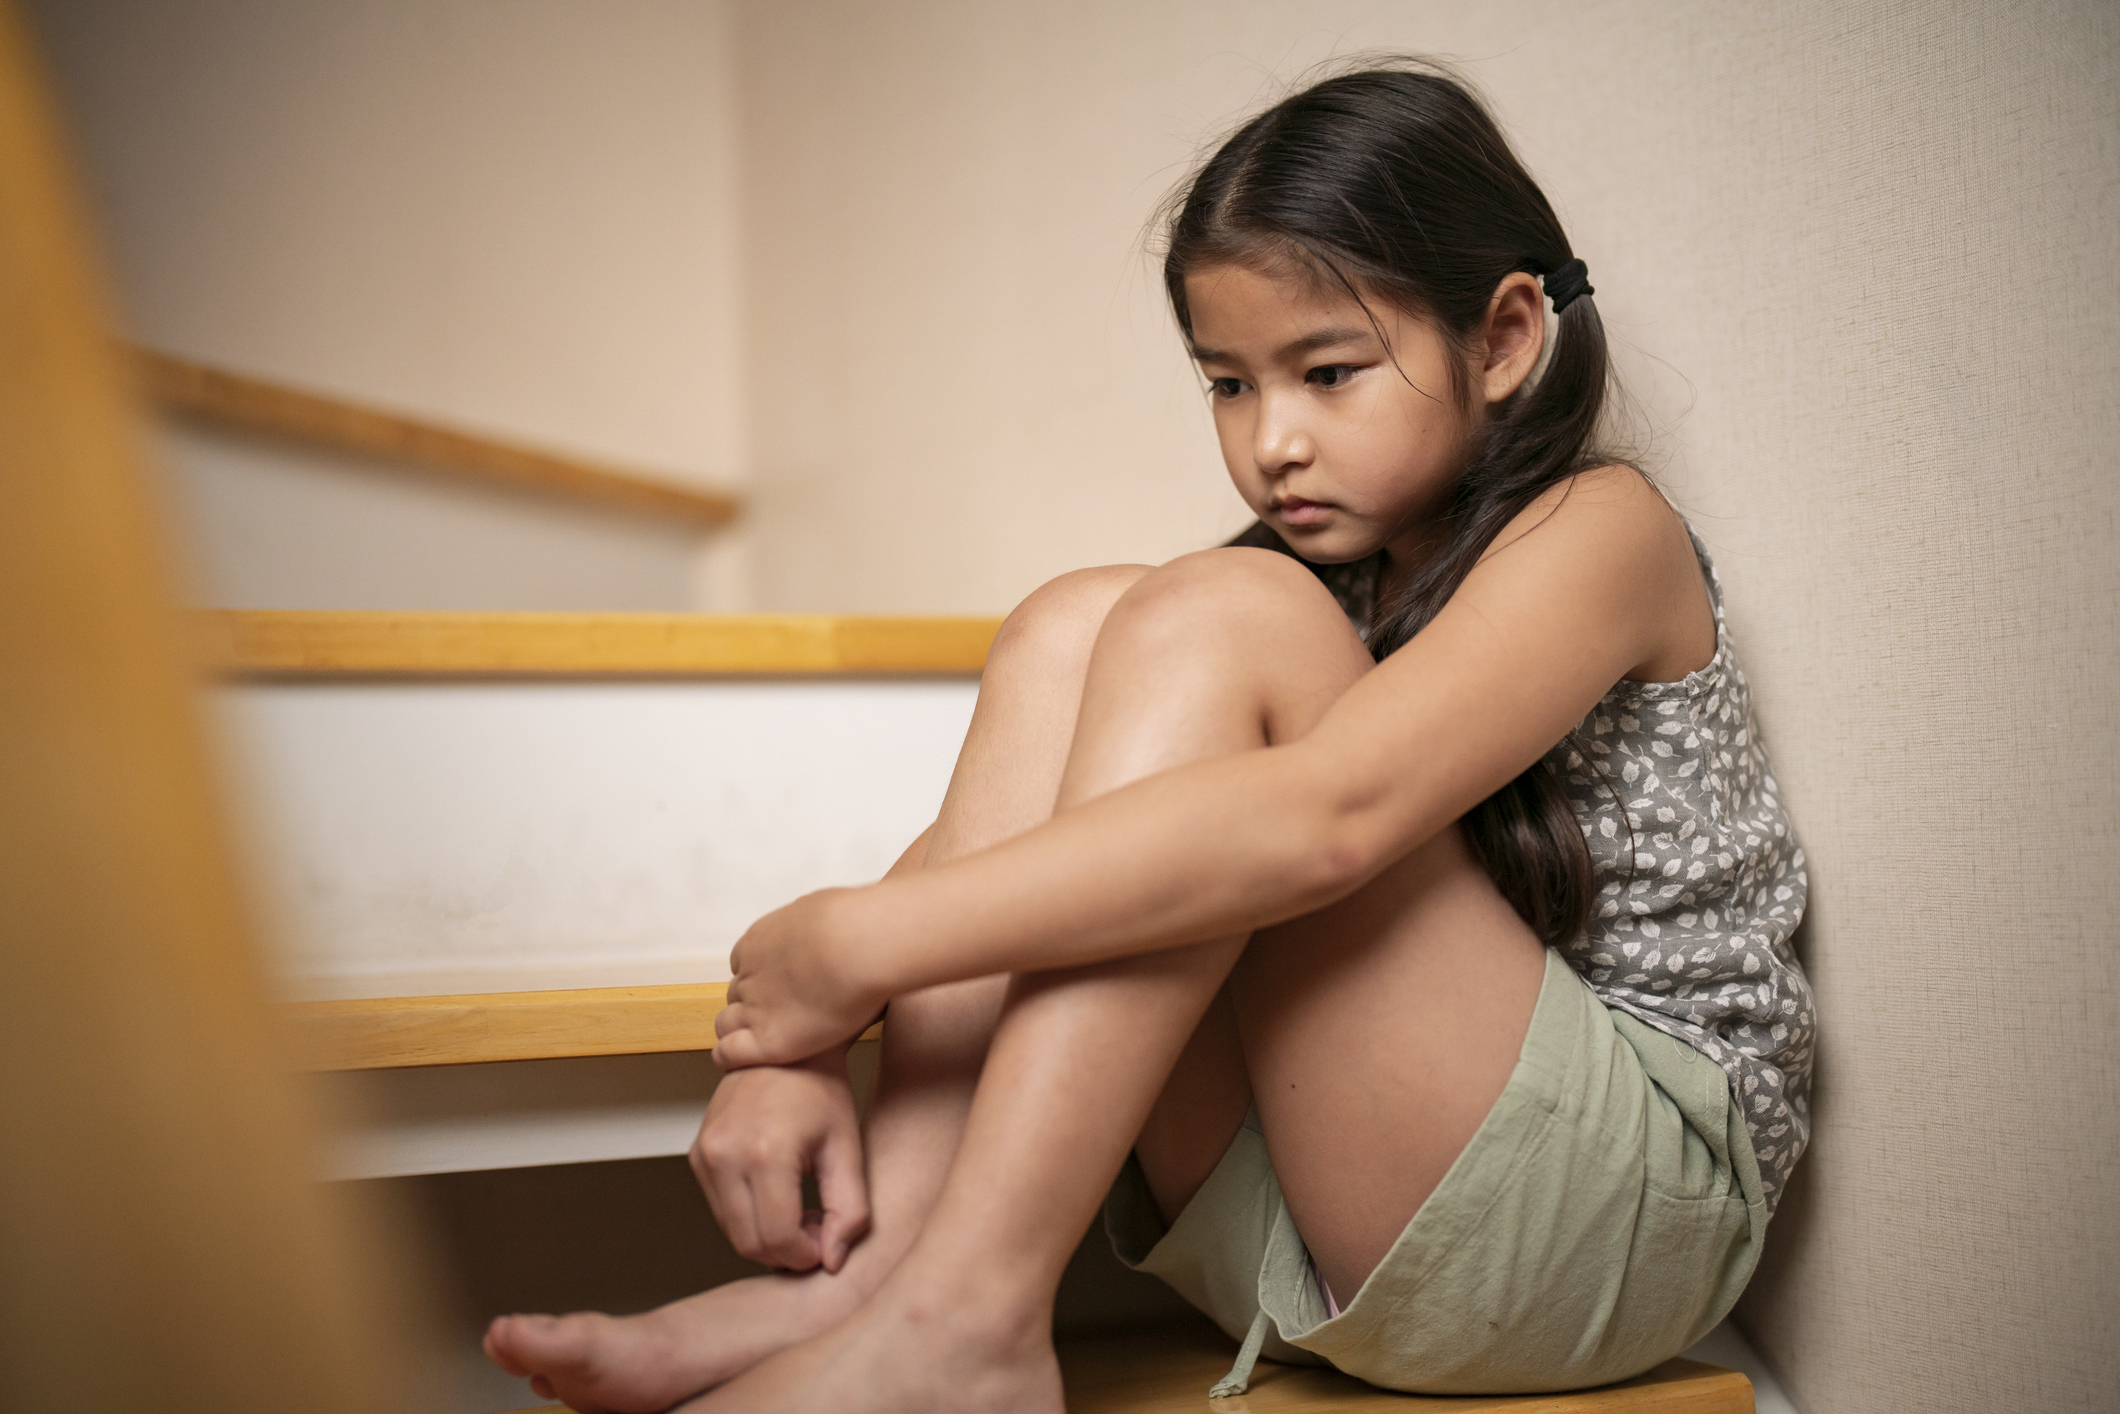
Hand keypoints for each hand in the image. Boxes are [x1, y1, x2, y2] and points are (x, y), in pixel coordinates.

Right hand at [688, 1048, 869, 1271]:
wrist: (782, 1048)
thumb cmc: (820, 1091)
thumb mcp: (847, 1147)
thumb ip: (849, 1209)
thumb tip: (833, 1261)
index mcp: (766, 1152)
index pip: (778, 1239)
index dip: (806, 1255)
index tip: (827, 1244)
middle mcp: (725, 1154)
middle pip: (749, 1243)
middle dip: (786, 1252)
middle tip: (816, 1229)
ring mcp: (705, 1154)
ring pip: (732, 1232)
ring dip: (766, 1238)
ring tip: (800, 1210)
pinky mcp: (697, 1155)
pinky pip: (720, 1209)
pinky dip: (748, 1217)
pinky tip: (777, 1197)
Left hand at [714, 888, 887, 1068]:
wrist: (861, 947)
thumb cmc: (856, 922)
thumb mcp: (828, 907)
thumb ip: (817, 922)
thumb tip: (834, 919)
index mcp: (759, 940)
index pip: (744, 963)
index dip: (761, 976)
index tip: (783, 985)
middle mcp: (750, 973)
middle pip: (738, 994)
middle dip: (754, 1004)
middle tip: (786, 1015)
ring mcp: (755, 1007)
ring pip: (729, 1024)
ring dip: (742, 1031)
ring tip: (771, 1041)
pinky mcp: (766, 1040)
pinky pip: (730, 1053)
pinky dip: (732, 1057)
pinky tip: (749, 1059)